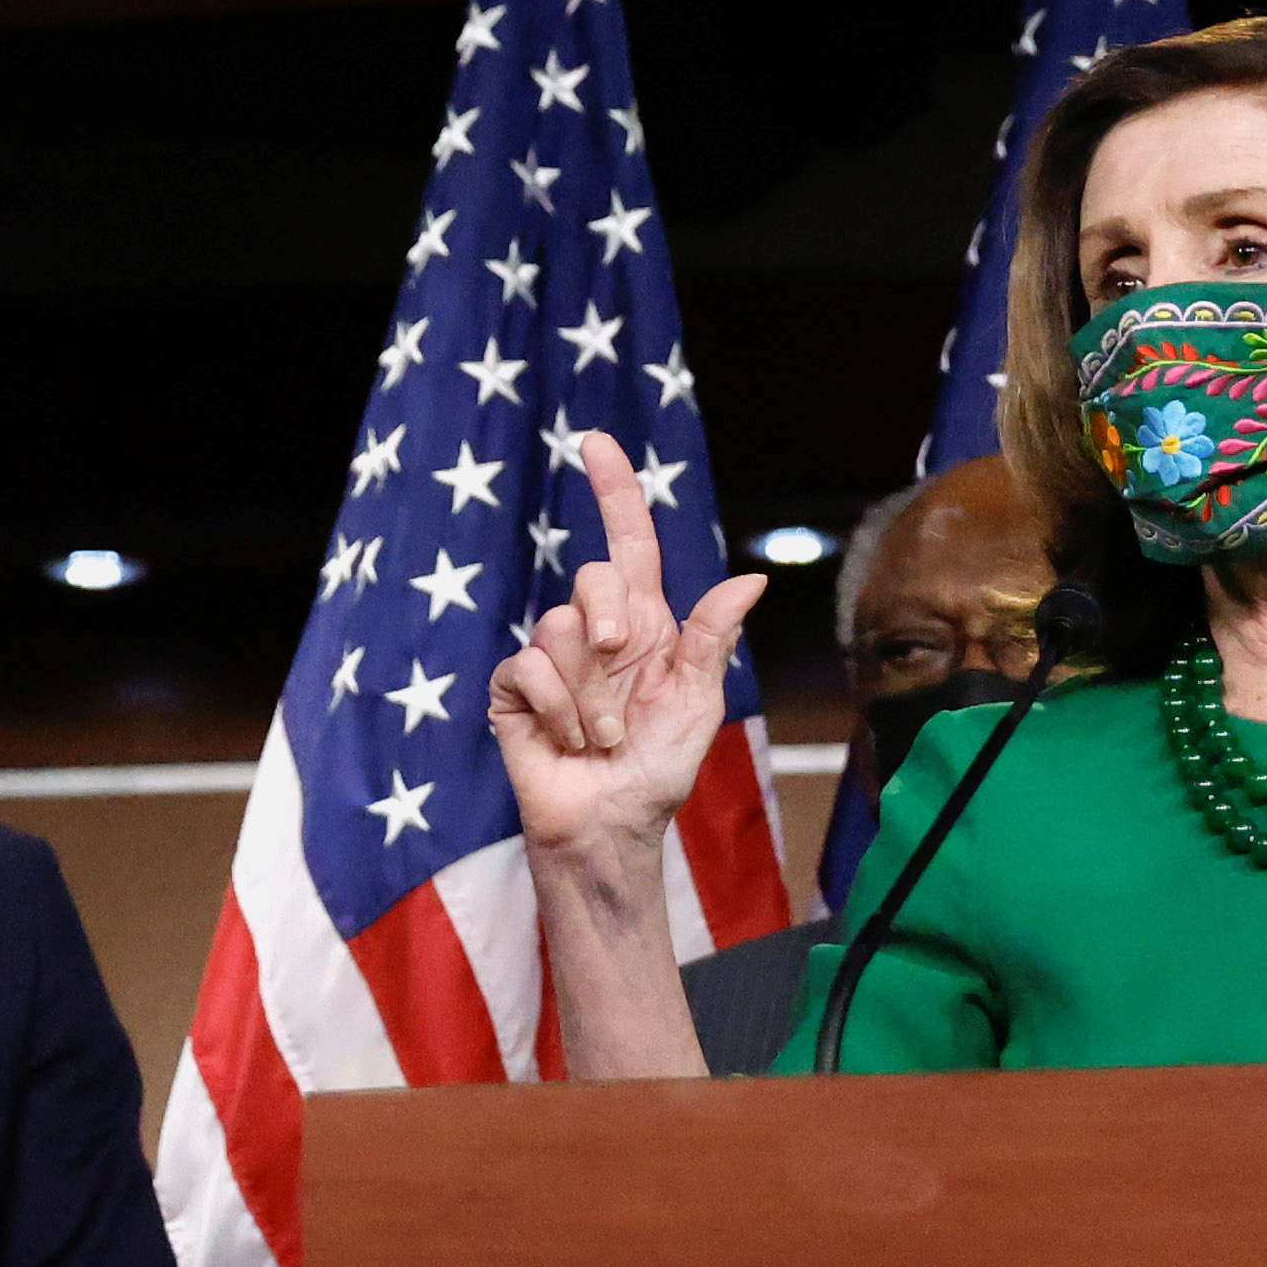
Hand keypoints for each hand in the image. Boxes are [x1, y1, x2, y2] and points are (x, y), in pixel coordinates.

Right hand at [486, 429, 764, 903]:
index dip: (614, 489)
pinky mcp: (514, 691)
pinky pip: (529, 668)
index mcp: (643, 625)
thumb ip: (712, 639)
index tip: (596, 441)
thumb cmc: (658, 769)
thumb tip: (752, 578)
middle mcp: (594, 632)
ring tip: (602, 738)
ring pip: (559, 629)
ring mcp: (550, 659)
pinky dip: (557, 710)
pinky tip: (567, 742)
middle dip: (608, 617)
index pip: (627, 542)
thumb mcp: (698, 702)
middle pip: (591, 579)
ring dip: (592, 696)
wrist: (614, 826)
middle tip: (619, 663)